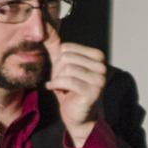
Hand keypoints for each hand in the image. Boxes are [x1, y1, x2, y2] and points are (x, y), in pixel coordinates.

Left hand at [45, 26, 106, 146]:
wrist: (78, 117)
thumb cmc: (70, 91)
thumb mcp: (64, 68)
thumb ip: (57, 50)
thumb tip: (45, 30)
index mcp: (98, 57)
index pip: (68, 48)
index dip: (58, 60)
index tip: (59, 72)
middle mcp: (102, 66)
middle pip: (67, 57)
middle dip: (56, 70)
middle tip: (57, 81)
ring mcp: (99, 79)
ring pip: (67, 68)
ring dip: (57, 79)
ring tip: (58, 86)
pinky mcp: (92, 91)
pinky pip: (68, 81)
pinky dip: (56, 85)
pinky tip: (54, 89)